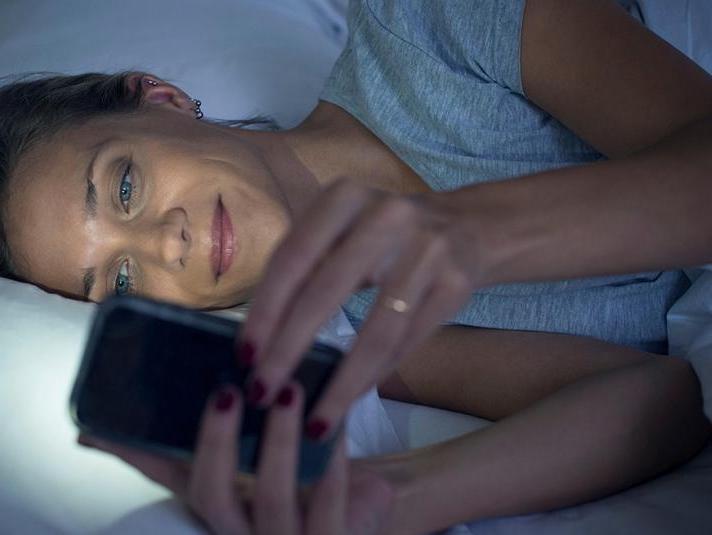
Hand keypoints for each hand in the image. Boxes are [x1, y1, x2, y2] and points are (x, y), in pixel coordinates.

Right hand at [78, 382, 394, 533]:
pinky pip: (331, 502)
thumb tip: (224, 358)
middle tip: (226, 390)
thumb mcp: (275, 457)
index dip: (131, 452)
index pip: (166, 476)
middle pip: (209, 493)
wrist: (362, 529)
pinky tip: (340, 423)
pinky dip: (336, 460)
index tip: (94, 424)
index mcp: (219, 501)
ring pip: (272, 498)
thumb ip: (249, 417)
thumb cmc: (311, 485)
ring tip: (289, 392)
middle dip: (215, 441)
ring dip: (278, 442)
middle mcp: (238, 528)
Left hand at [238, 179, 482, 438]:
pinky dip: (376, 376)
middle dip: (288, 349)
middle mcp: (386, 214)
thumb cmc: (383, 237)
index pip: (292, 257)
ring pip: (376, 329)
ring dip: (340, 381)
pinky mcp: (456, 283)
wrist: (466, 227)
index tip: (244, 356)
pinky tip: (351, 399)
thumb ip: (304, 267)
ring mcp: (428, 248)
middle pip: (325, 291)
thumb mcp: (342, 230)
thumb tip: (257, 341)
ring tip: (315, 419)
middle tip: (263, 391)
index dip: (265, 310)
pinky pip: (408, 342)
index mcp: (344, 197)